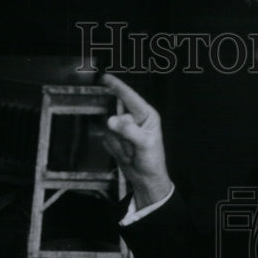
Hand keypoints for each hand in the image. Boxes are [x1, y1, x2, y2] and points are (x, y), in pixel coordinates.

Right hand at [100, 73, 173, 207]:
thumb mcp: (145, 144)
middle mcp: (134, 119)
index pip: (129, 96)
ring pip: (109, 130)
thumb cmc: (152, 160)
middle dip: (122, 135)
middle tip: (132, 147)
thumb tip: (111, 120)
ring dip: (119, 145)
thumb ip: (129, 130)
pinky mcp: (116, 139)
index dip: (116, 86)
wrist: (146, 179)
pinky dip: (115, 150)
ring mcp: (124, 130)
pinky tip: (125, 155)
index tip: (105, 78)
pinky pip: (106, 140)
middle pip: (116, 116)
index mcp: (146, 115)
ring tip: (131, 153)